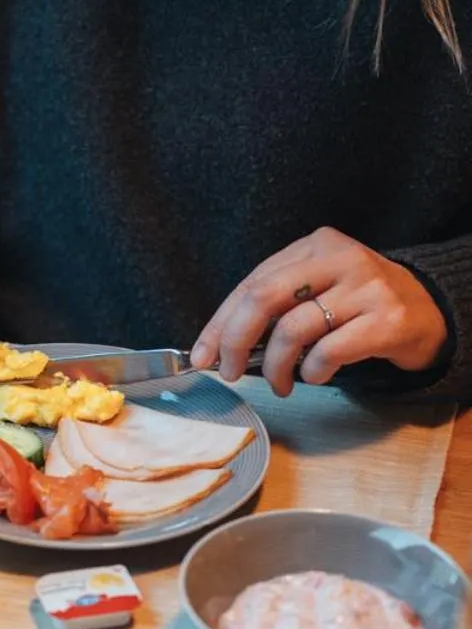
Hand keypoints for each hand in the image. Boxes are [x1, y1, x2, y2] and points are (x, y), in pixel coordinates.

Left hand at [191, 227, 448, 395]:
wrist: (425, 312)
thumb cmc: (357, 306)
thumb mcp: (317, 290)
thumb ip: (275, 307)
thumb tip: (220, 345)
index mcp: (315, 245)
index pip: (253, 282)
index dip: (221, 323)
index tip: (203, 355)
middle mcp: (340, 258)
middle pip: (264, 297)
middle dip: (236, 340)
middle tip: (230, 372)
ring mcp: (366, 286)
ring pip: (293, 329)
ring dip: (276, 367)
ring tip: (280, 383)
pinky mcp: (385, 319)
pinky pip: (328, 351)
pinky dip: (312, 371)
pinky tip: (316, 375)